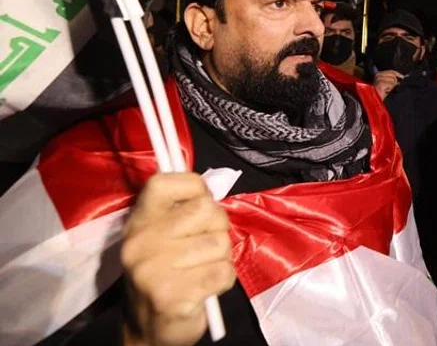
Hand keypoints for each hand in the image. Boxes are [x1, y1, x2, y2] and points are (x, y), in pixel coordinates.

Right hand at [121, 173, 234, 345]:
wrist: (147, 329)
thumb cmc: (164, 274)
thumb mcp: (162, 236)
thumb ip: (181, 211)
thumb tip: (211, 189)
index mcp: (138, 222)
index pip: (165, 182)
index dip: (194, 187)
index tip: (200, 203)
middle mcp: (141, 242)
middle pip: (207, 210)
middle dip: (217, 228)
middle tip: (204, 247)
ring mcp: (153, 270)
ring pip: (220, 243)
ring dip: (220, 258)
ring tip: (201, 270)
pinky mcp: (171, 297)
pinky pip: (223, 272)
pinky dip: (223, 280)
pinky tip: (204, 288)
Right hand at [373, 70, 403, 100]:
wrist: (374, 100)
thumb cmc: (379, 93)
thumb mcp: (386, 85)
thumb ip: (392, 81)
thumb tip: (399, 80)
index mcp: (379, 73)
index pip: (391, 71)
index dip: (398, 74)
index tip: (402, 77)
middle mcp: (378, 75)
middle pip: (393, 75)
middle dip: (394, 82)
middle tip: (390, 87)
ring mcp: (379, 79)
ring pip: (393, 80)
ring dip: (391, 86)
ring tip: (386, 89)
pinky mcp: (381, 83)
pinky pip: (391, 85)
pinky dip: (390, 89)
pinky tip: (385, 91)